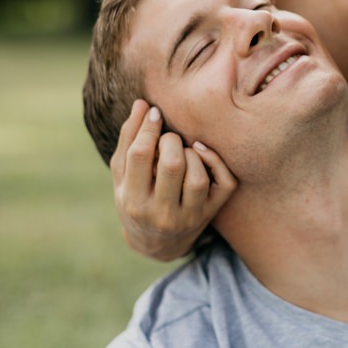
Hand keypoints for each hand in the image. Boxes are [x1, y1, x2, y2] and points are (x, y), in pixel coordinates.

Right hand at [111, 97, 236, 259]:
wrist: (156, 244)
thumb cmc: (135, 199)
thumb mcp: (121, 176)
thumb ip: (128, 139)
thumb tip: (142, 104)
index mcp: (133, 201)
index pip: (140, 155)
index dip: (148, 127)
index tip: (153, 113)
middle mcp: (161, 214)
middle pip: (173, 165)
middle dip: (171, 140)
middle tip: (168, 138)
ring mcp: (190, 217)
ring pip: (199, 176)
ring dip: (192, 153)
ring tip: (182, 151)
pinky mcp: (210, 214)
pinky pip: (225, 183)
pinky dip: (217, 161)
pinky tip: (202, 153)